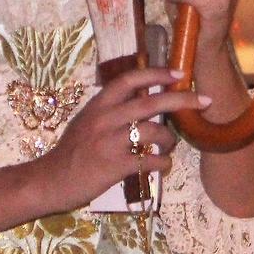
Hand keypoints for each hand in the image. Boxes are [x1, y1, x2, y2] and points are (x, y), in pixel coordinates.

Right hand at [29, 65, 206, 213]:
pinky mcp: (114, 166)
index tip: (179, 73)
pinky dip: (162, 163)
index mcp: (98, 104)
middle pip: (151, 103)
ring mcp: (109, 142)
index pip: (130, 79)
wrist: (50, 180)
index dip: (157, 74)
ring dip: (170, 139)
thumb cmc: (72, 151)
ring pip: (153, 132)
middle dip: (182, 100)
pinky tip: (162, 165)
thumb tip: (144, 100)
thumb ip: (111, 109)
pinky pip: (150, 160)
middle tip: (204, 100)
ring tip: (169, 146)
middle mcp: (104, 118)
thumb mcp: (87, 121)